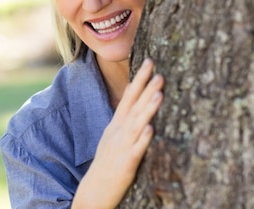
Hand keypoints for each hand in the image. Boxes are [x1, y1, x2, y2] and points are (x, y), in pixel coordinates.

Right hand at [72, 58, 163, 208]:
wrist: (94, 191)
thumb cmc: (107, 163)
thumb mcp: (114, 137)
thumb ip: (126, 121)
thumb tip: (141, 104)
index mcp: (117, 124)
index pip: (129, 96)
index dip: (139, 79)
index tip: (150, 62)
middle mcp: (119, 132)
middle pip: (134, 106)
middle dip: (146, 88)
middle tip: (159, 71)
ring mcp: (122, 147)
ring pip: (137, 124)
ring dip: (148, 109)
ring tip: (159, 94)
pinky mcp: (127, 164)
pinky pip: (136, 150)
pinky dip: (143, 139)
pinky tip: (151, 129)